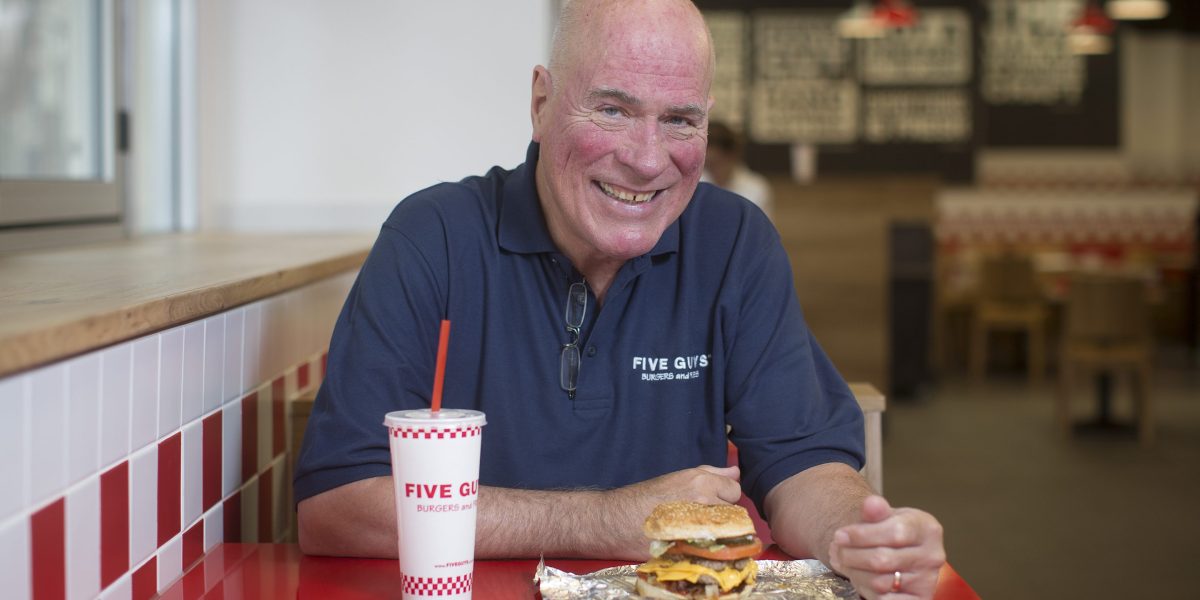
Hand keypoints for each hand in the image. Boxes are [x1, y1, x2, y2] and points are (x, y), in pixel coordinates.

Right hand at [599, 465, 742, 558]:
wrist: (618, 520)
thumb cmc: (646, 497)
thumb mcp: (679, 477)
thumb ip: (711, 473)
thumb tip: (735, 471)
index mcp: (702, 481)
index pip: (734, 490)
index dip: (723, 496)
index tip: (709, 501)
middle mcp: (704, 500)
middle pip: (733, 510)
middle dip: (721, 514)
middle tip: (699, 516)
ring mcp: (699, 524)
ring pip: (726, 528)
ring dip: (716, 529)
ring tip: (693, 529)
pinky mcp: (692, 545)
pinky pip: (714, 547)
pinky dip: (706, 546)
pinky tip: (691, 542)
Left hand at [827, 495, 944, 599]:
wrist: (902, 552)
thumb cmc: (890, 532)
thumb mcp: (885, 516)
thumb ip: (876, 510)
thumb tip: (871, 503)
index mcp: (928, 529)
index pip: (895, 532)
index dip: (862, 535)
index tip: (840, 535)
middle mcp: (932, 556)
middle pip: (883, 560)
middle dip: (851, 555)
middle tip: (836, 549)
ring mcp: (927, 581)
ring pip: (879, 582)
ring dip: (854, 572)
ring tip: (843, 561)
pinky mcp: (918, 599)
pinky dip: (865, 590)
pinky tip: (858, 577)